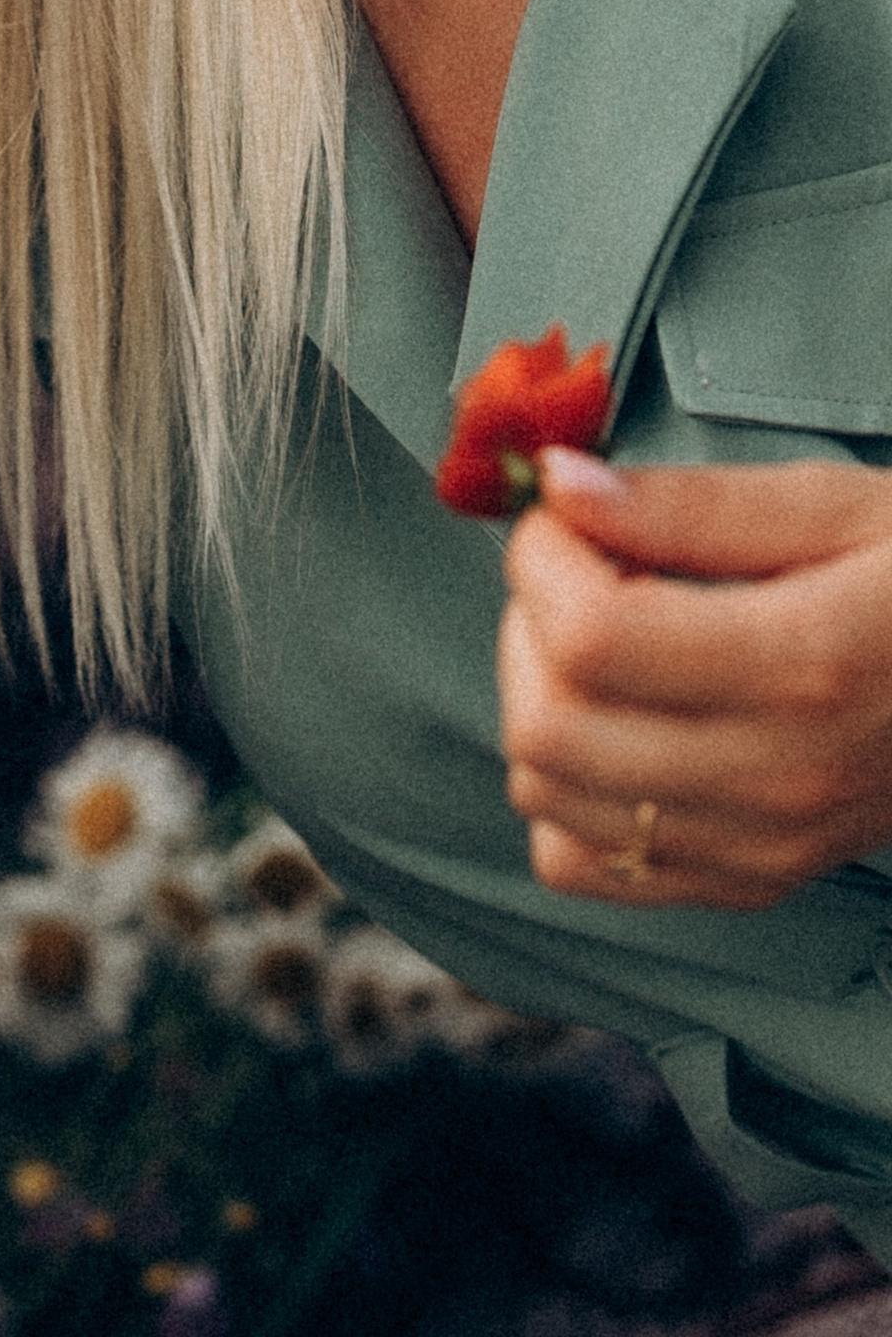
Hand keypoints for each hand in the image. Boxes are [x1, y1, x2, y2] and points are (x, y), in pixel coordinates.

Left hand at [501, 450, 891, 906]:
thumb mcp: (837, 507)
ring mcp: (762, 845)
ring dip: (538, 697)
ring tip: (602, 638)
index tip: (572, 515)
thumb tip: (561, 486)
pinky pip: (582, 863)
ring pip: (547, 793)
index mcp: (804, 666)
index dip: (544, 558)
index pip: (590, 639)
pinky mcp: (749, 879)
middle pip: (550, 724)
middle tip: (584, 569)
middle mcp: (777, 776)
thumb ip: (692, 505)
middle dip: (527, 621)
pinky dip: (564, 789)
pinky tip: (614, 718)